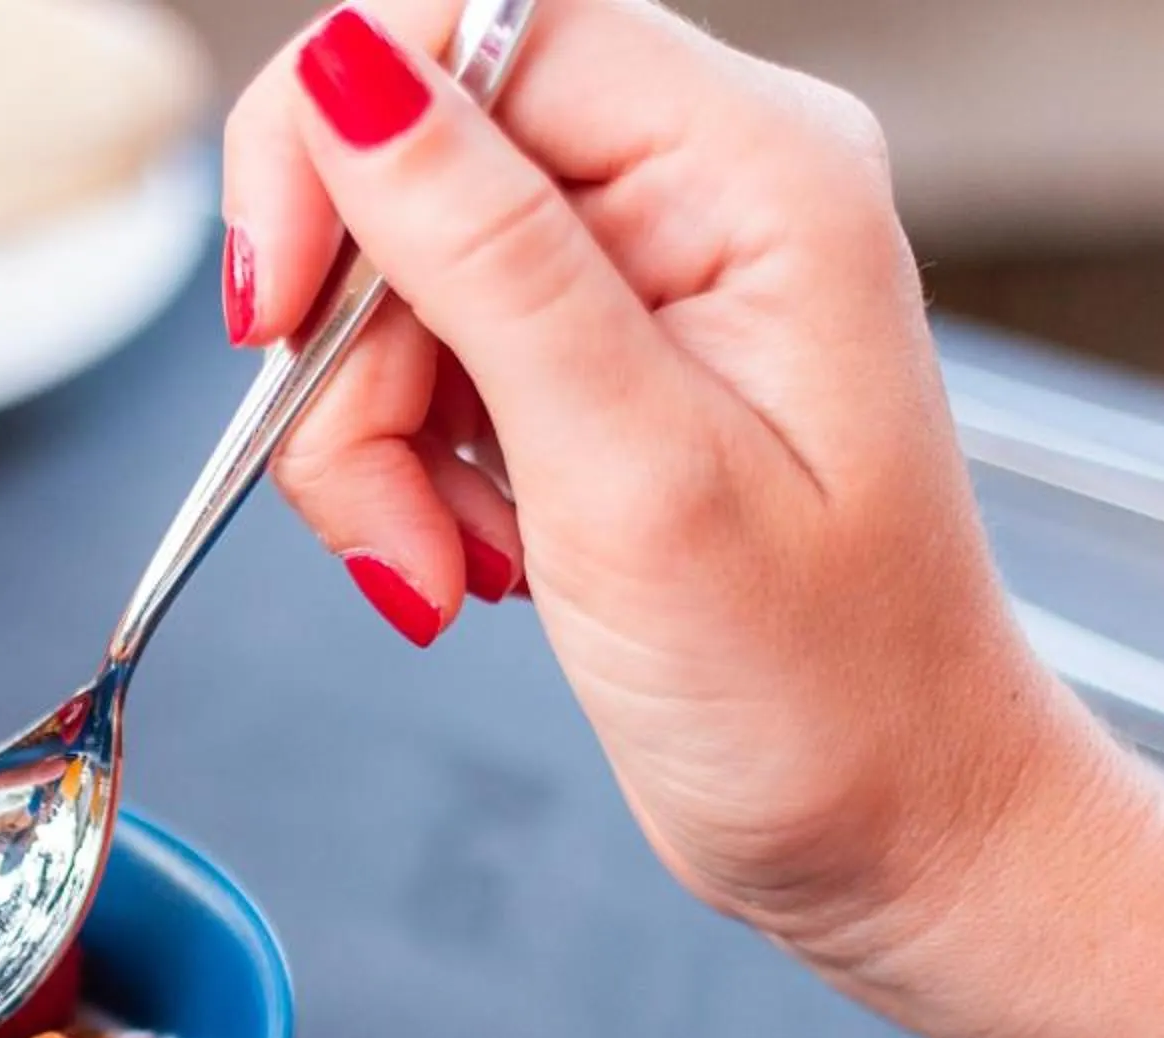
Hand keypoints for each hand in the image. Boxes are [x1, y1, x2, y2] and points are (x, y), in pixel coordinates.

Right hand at [227, 0, 1110, 971]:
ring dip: (364, 443)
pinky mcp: (581, 365)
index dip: (335, 143)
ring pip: (384, 283)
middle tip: (378, 500)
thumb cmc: (826, 688)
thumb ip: (488, 257)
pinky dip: (396, 476)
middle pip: (407, 163)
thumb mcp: (635, 472)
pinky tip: (466, 559)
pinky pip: (411, 365)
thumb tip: (349, 77)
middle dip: (345, 348)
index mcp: (751, 169)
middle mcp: (695, 189)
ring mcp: (633, 279)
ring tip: (442, 566)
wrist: (887, 832)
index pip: (480, 25)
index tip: (276, 304)